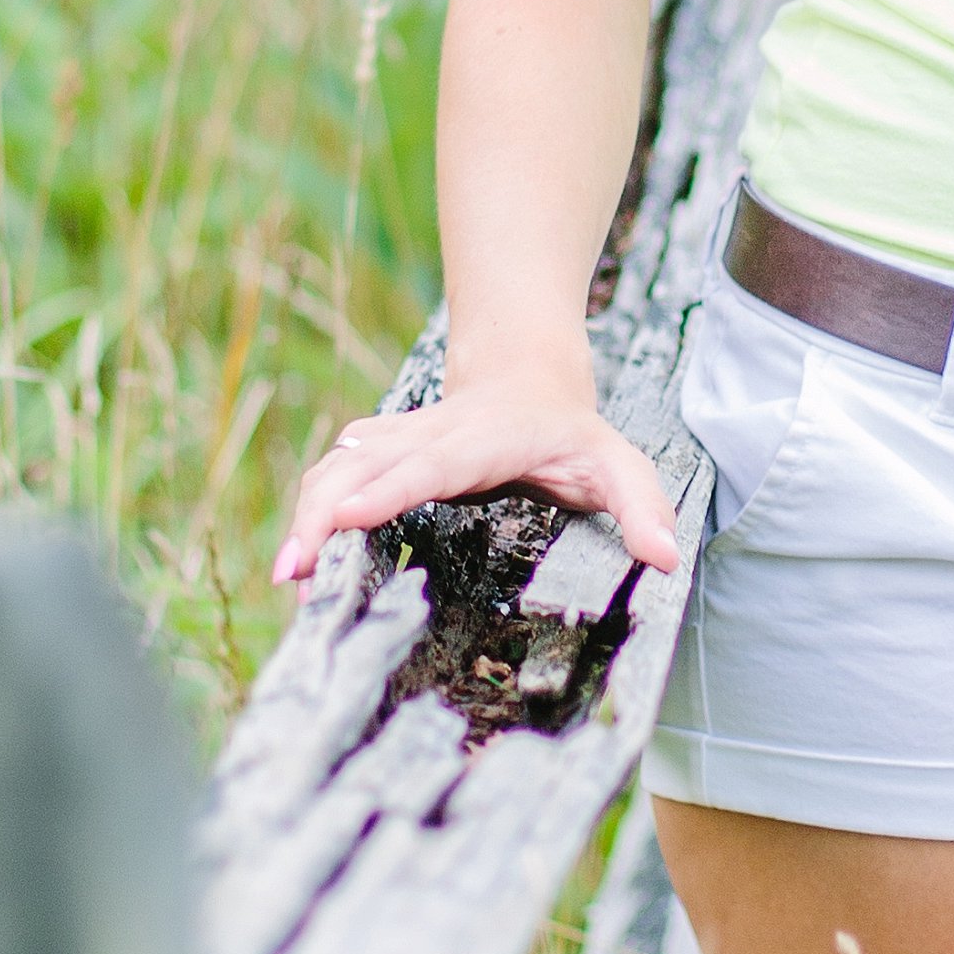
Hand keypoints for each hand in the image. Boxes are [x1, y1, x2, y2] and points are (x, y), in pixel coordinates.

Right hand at [270, 357, 683, 590]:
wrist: (526, 375)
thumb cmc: (572, 433)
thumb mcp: (619, 464)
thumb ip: (643, 507)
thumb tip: (665, 558)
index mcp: (485, 440)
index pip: (432, 464)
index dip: (387, 489)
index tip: (347, 515)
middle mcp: (431, 435)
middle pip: (365, 468)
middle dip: (324, 515)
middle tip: (294, 573)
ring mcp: (398, 440)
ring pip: (337, 468)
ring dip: (306, 517)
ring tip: (288, 579)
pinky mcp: (376, 452)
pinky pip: (332, 477)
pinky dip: (308, 514)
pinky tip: (298, 563)